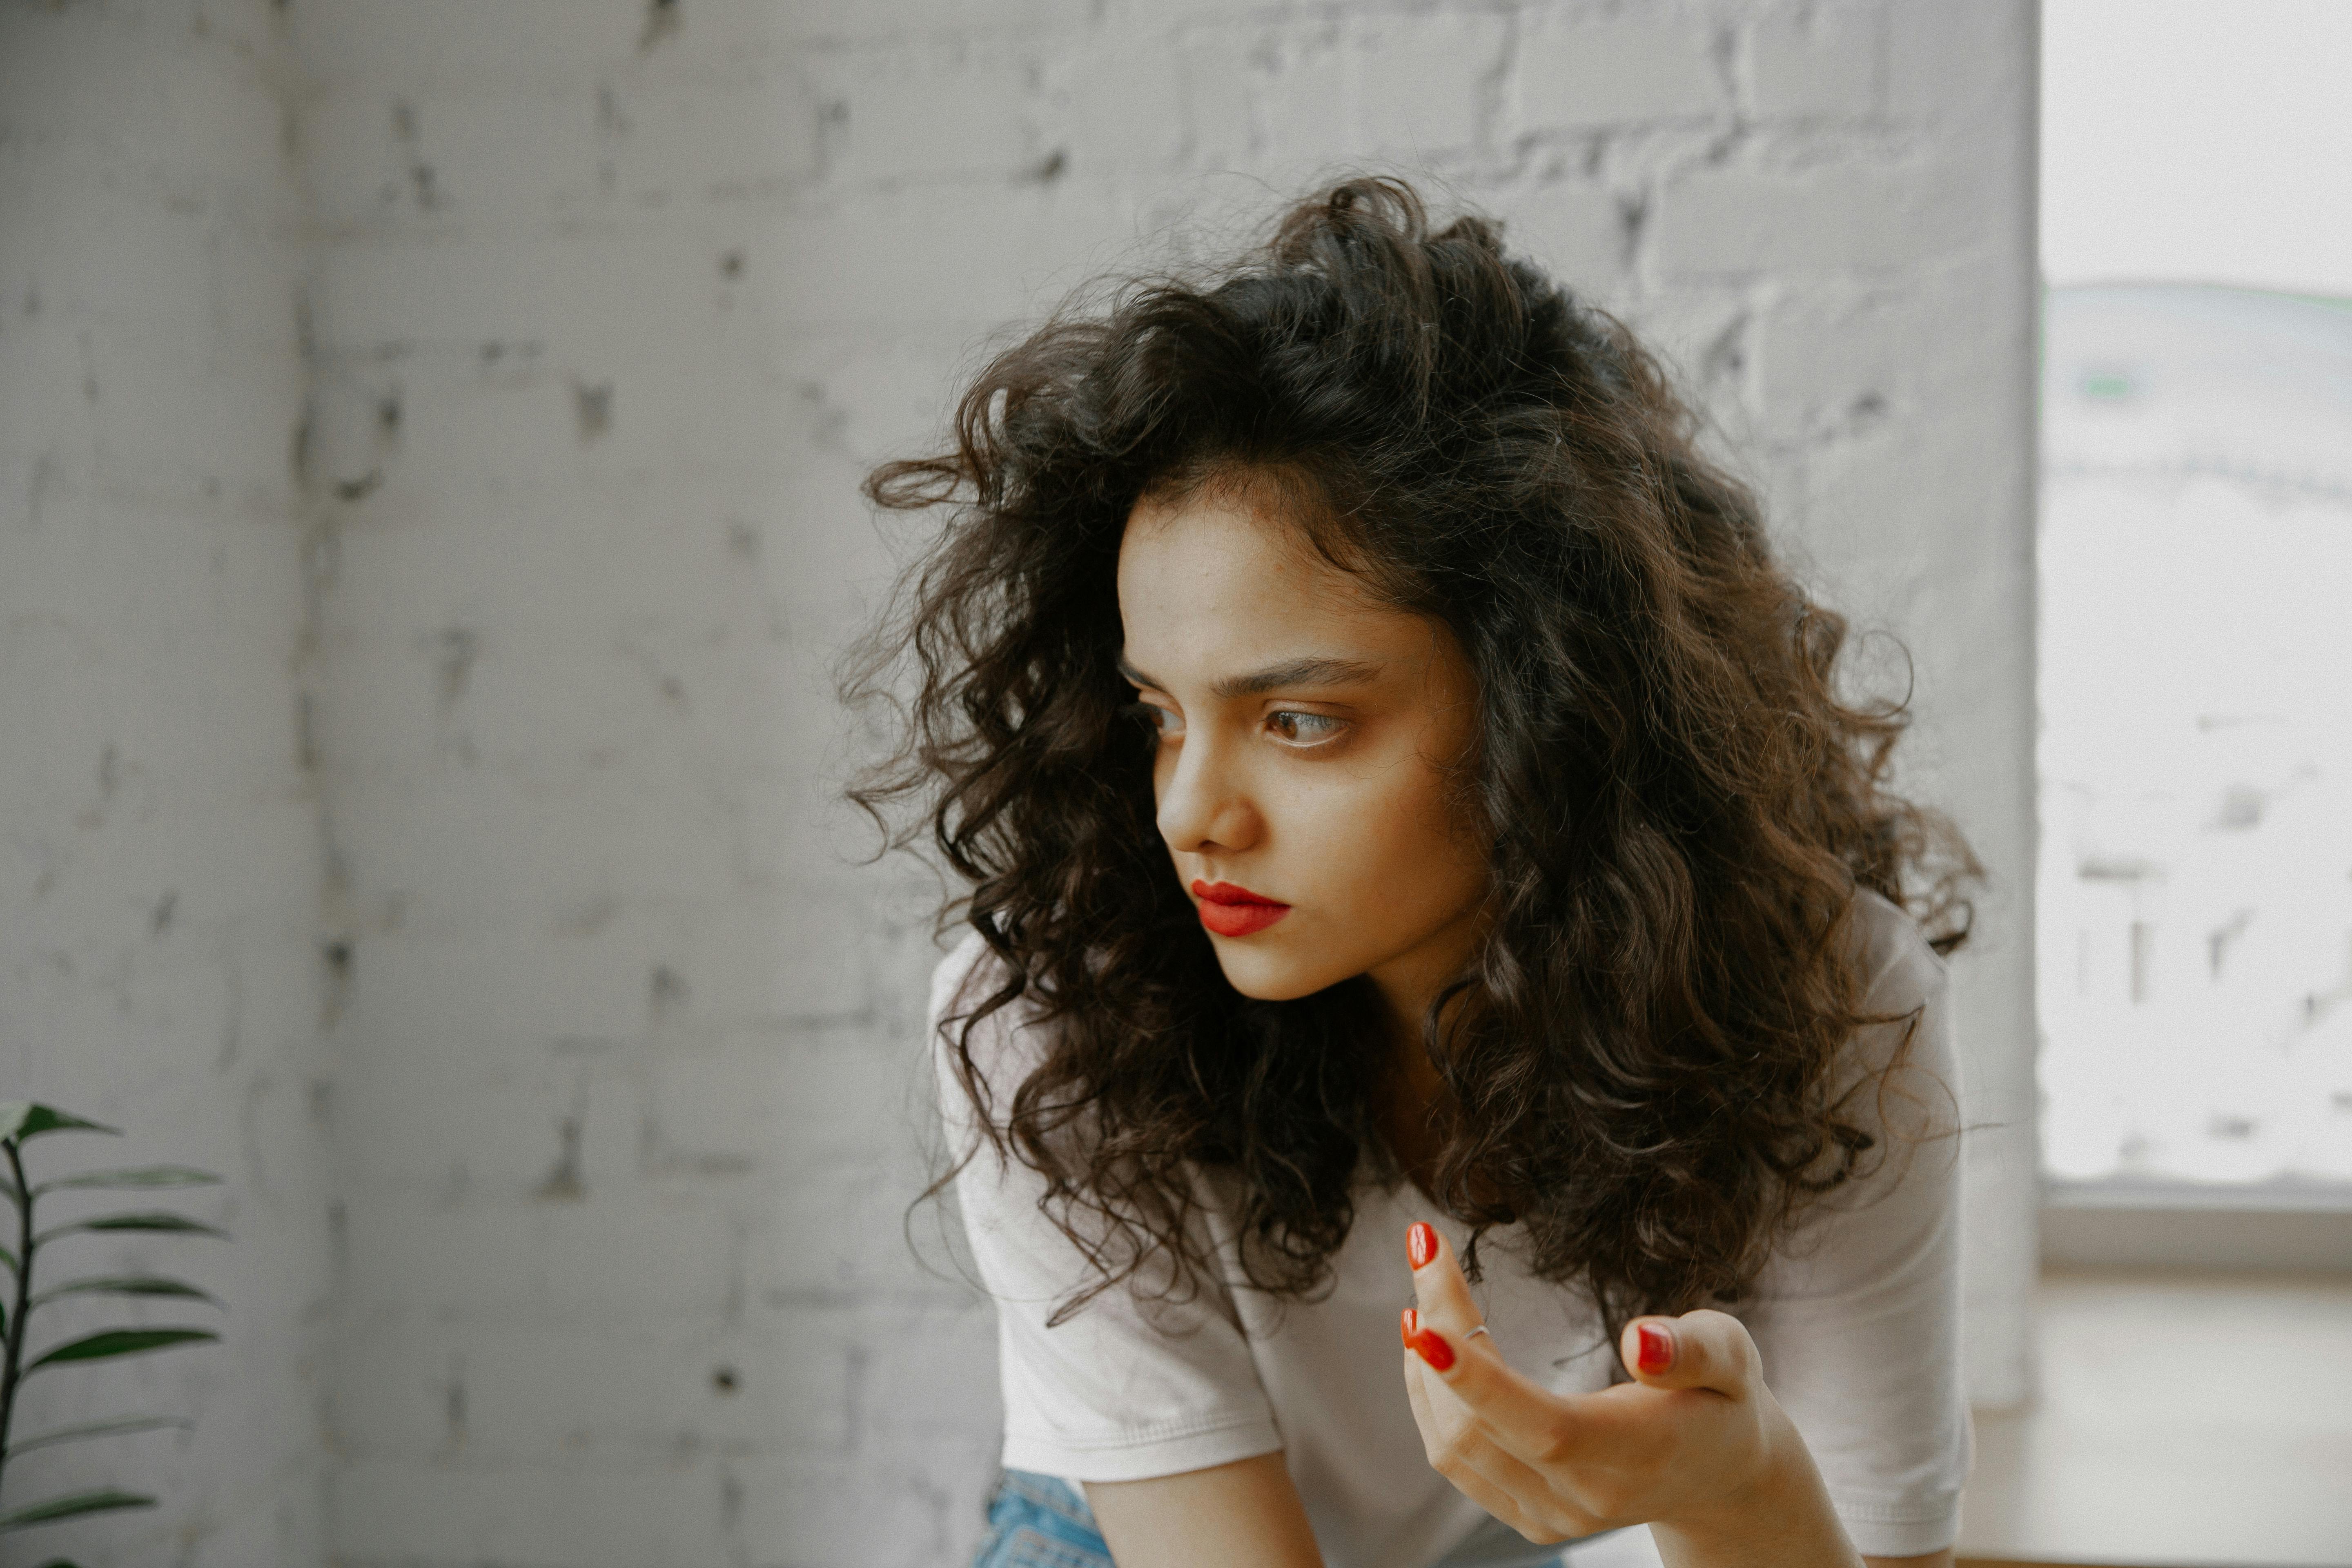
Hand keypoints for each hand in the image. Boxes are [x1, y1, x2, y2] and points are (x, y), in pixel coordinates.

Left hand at [1399, 1222, 1860, 1566]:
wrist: (1723, 1475)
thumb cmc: (1723, 1398)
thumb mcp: (1731, 1358)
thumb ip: (1693, 1350)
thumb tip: (1639, 1340)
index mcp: (1640, 1453)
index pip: (1542, 1426)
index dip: (1475, 1377)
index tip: (1424, 1318)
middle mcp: (1588, 1497)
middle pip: (1480, 1426)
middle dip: (1439, 1334)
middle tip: (1424, 1252)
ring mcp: (1554, 1517)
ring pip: (1454, 1447)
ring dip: (1424, 1367)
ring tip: (1420, 1294)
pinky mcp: (1530, 1517)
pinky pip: (1458, 1462)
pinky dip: (1431, 1401)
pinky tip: (1429, 1348)